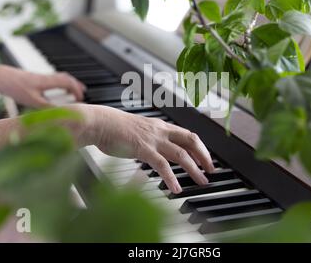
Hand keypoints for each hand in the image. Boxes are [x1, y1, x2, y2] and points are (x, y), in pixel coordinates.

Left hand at [0, 65, 85, 107]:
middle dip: (76, 86)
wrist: (0, 77)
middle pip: (67, 78)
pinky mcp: (36, 78)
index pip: (68, 82)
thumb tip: (61, 113)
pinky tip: (58, 90)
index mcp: (47, 81)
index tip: (81, 99)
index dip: (77, 90)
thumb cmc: (15, 87)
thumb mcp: (32, 101)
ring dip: (69, 84)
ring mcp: (41, 77)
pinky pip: (54, 79)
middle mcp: (46, 77)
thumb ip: (48, 107)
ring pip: (60, 78)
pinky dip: (61, 84)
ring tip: (75, 91)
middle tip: (84, 93)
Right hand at [73, 104, 215, 193]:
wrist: (99, 122)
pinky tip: (175, 188)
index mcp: (160, 126)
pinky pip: (162, 165)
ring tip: (201, 181)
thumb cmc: (114, 128)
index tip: (206, 158)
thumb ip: (151, 139)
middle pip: (191, 140)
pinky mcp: (143, 149)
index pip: (188, 135)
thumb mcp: (138, 130)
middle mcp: (160, 131)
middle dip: (204, 156)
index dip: (200, 147)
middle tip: (211, 170)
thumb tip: (157, 151)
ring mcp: (153, 139)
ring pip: (181, 154)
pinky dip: (171, 178)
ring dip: (194, 169)